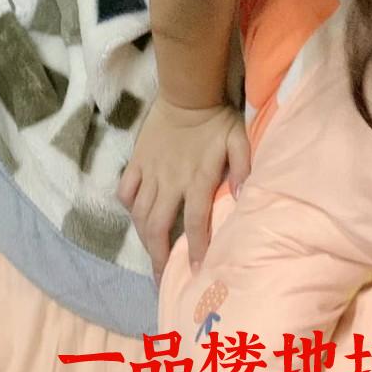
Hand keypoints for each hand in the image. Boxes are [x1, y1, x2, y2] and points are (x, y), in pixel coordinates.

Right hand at [119, 97, 250, 282]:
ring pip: (140, 214)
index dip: (194, 249)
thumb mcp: (239, 140)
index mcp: (197, 180)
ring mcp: (151, 172)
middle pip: (159, 227)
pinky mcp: (137, 161)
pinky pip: (126, 189)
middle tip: (160, 279)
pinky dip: (128, 205)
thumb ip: (245, 168)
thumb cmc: (218, 119)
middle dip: (159, 257)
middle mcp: (170, 181)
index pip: (195, 223)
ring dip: (144, 238)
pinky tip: (135, 215)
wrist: (188, 92)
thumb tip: (244, 199)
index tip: (194, 272)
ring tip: (149, 255)